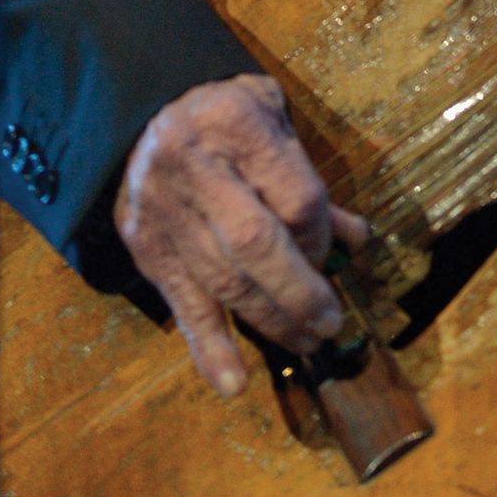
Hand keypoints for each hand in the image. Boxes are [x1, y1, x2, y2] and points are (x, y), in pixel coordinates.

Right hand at [114, 72, 368, 398]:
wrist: (142, 114)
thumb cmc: (225, 116)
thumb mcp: (273, 120)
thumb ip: (308, 177)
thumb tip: (354, 239)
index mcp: (235, 123)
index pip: (292, 195)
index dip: (320, 234)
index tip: (336, 251)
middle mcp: (193, 168)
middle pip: (255, 244)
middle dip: (299, 291)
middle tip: (331, 322)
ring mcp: (164, 212)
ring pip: (222, 280)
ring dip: (269, 320)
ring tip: (307, 343)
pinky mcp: (146, 248)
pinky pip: (181, 302)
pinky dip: (209, 347)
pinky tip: (234, 382)